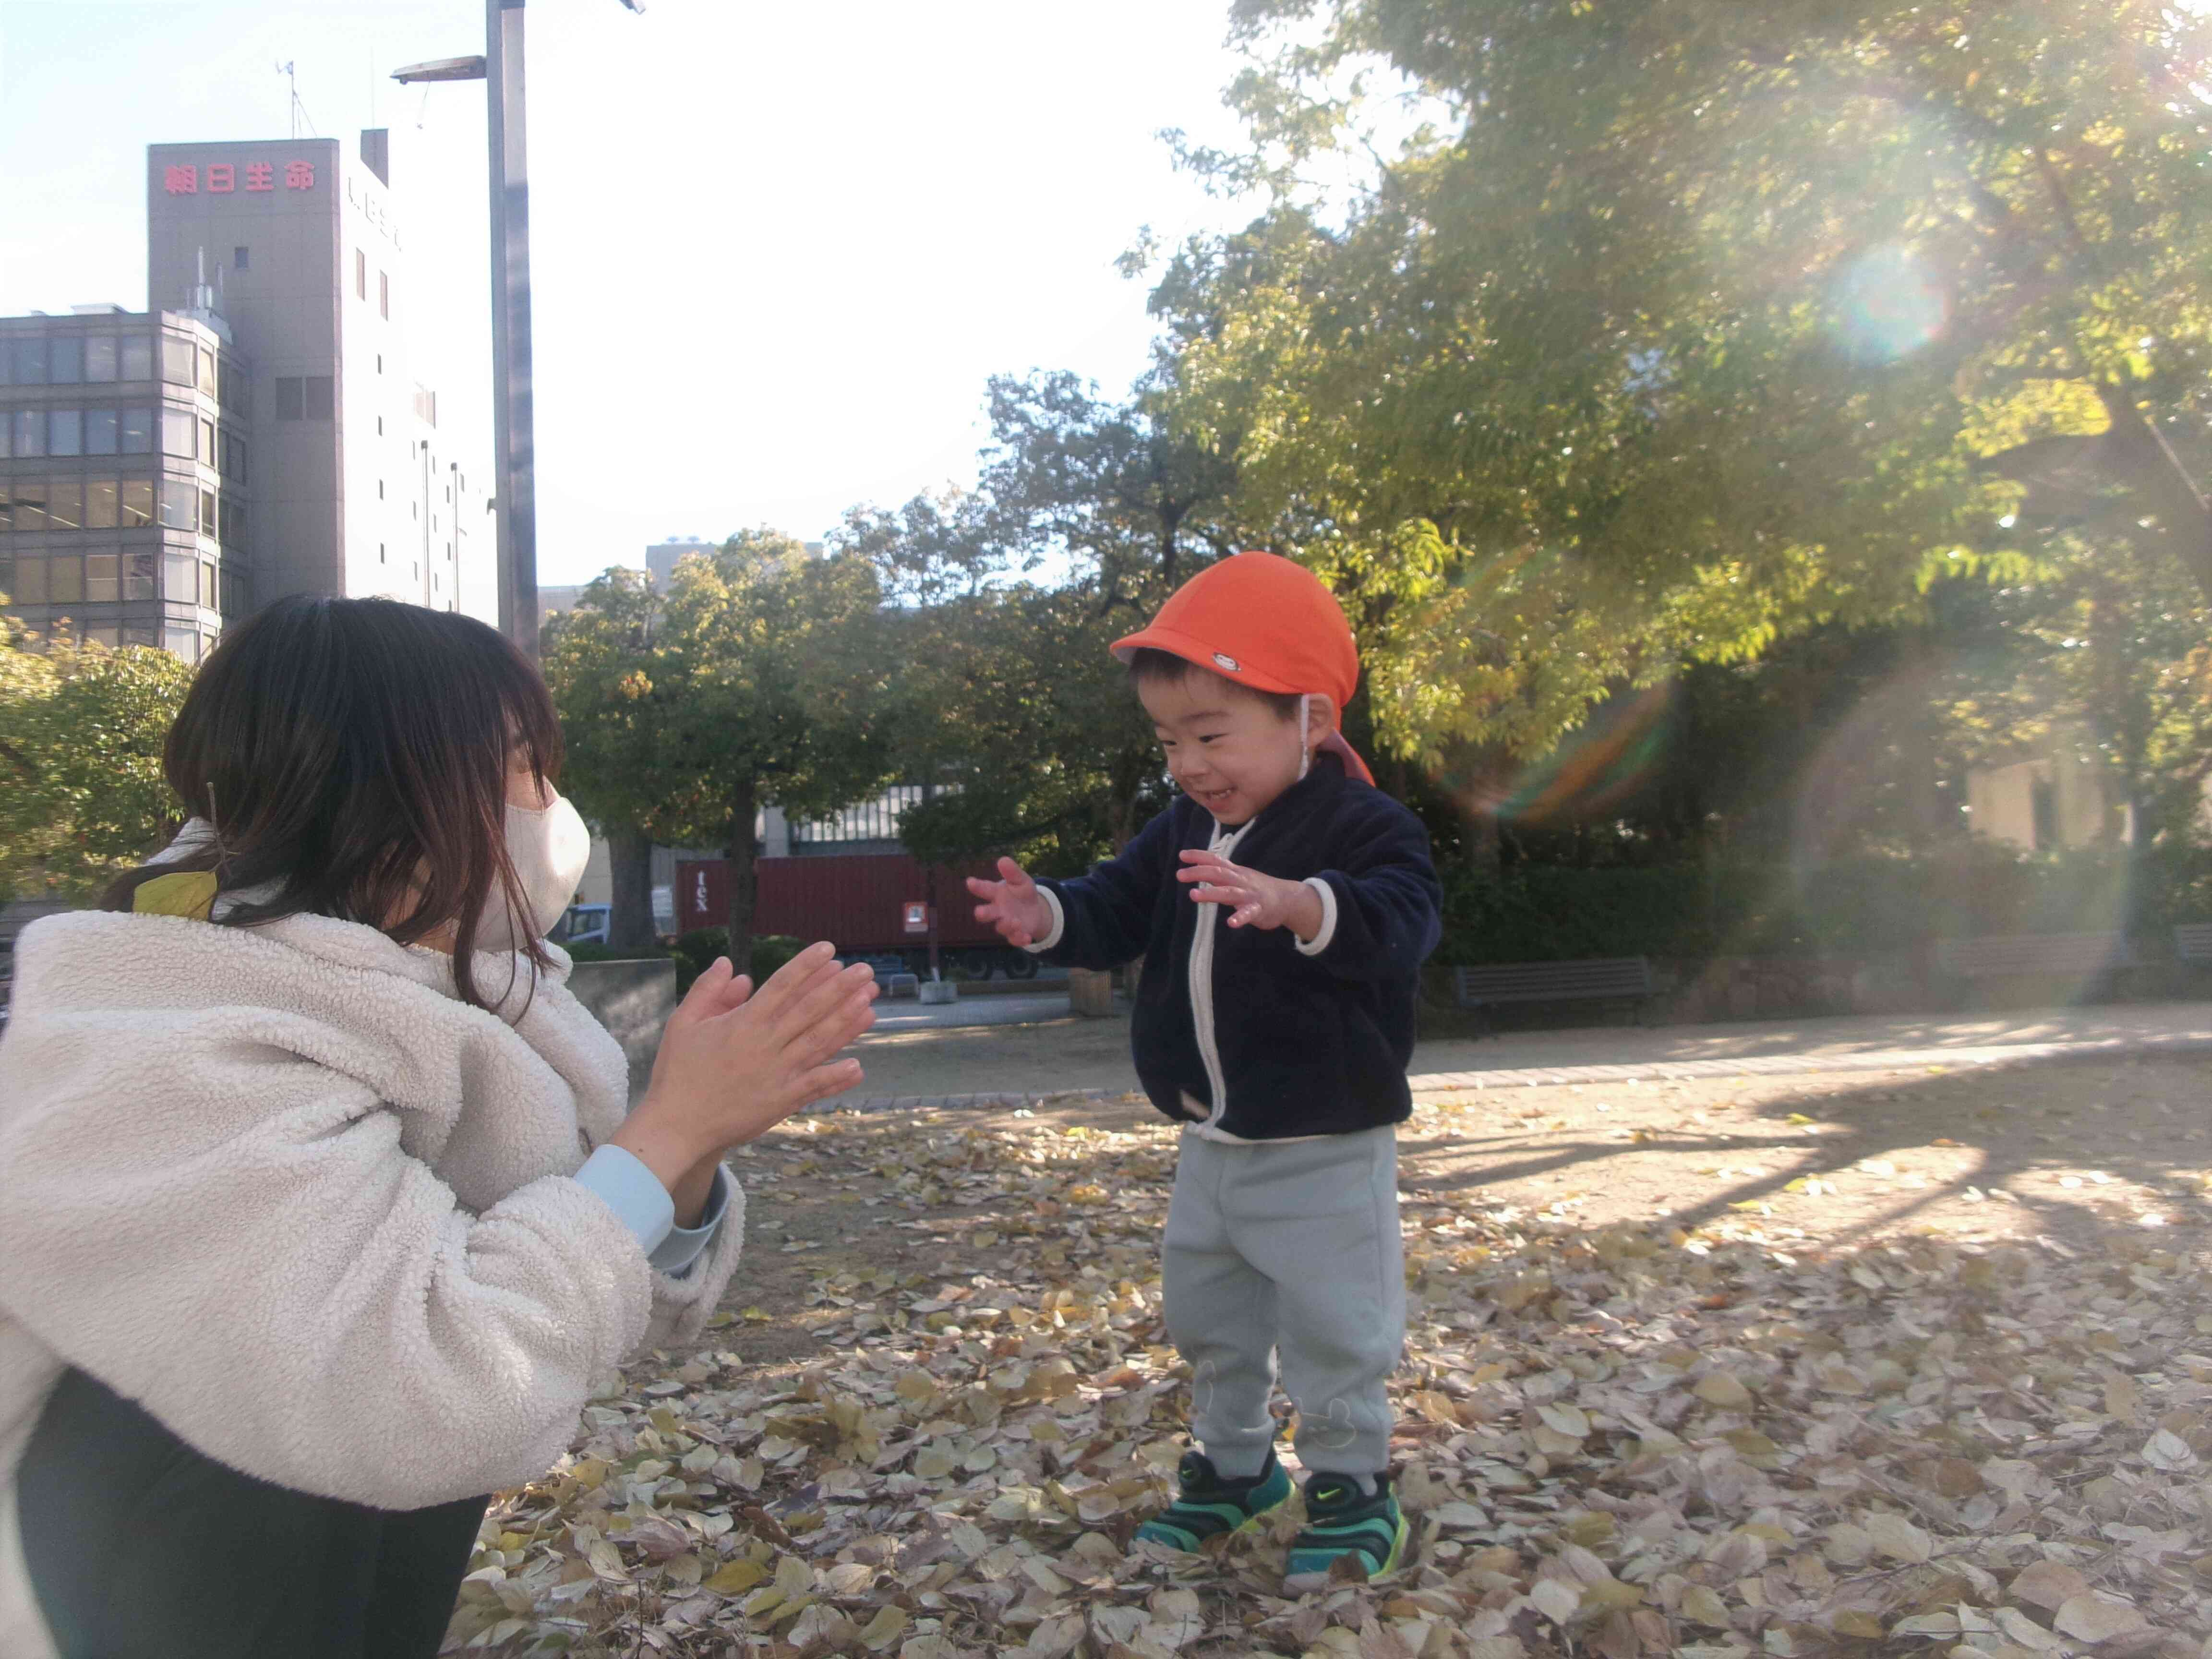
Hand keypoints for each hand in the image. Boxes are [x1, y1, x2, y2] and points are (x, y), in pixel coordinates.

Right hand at [613, 943, 876, 1190]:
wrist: (675, 1124)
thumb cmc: (677, 1072)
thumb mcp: (683, 1023)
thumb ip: (708, 990)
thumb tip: (730, 963)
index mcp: (741, 1022)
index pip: (781, 986)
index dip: (807, 966)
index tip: (829, 949)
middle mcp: (764, 1045)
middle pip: (808, 1010)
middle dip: (839, 988)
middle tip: (864, 970)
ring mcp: (775, 1074)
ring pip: (817, 1043)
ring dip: (846, 1023)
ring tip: (870, 1003)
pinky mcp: (780, 1102)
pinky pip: (813, 1087)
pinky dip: (836, 1077)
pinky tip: (858, 1066)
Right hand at [966, 857, 1052, 947]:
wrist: (1034, 911)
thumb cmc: (1022, 893)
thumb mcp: (1021, 880)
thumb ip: (1013, 872)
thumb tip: (1003, 859)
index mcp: (996, 894)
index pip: (985, 889)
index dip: (977, 886)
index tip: (970, 882)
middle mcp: (997, 910)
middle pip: (986, 913)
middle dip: (983, 913)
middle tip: (979, 912)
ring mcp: (1005, 923)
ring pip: (1001, 927)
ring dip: (1006, 925)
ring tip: (1015, 921)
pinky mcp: (1015, 934)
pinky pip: (1015, 939)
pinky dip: (1020, 939)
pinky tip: (1027, 937)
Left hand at [1177, 850, 1325, 938]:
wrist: (1287, 898)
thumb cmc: (1257, 888)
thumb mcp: (1238, 877)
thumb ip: (1219, 875)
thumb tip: (1197, 870)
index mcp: (1235, 872)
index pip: (1215, 861)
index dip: (1199, 856)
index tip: (1182, 855)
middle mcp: (1240, 880)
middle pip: (1218, 874)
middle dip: (1198, 873)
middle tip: (1179, 874)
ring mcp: (1250, 894)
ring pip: (1229, 892)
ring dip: (1211, 893)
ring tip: (1193, 895)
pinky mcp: (1259, 909)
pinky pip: (1249, 913)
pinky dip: (1240, 918)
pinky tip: (1231, 923)